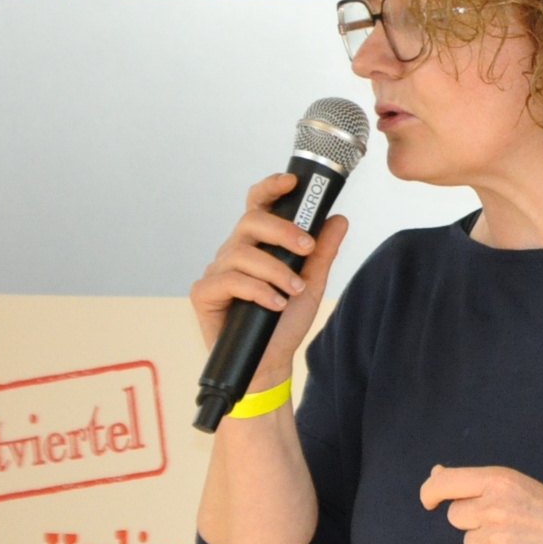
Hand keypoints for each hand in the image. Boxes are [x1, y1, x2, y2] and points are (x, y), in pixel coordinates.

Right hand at [190, 174, 347, 388]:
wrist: (269, 362)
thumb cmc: (284, 322)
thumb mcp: (312, 284)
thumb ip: (322, 252)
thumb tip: (338, 219)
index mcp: (257, 243)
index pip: (258, 205)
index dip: (271, 188)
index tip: (293, 182)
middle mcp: (235, 251)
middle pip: (250, 221)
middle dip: (282, 231)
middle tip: (307, 248)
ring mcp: (217, 270)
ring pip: (242, 253)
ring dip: (275, 270)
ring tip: (294, 289)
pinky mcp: (204, 293)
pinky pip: (229, 280)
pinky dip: (257, 290)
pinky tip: (275, 303)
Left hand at [419, 465, 542, 543]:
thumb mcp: (519, 487)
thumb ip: (477, 484)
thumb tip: (435, 473)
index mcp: (501, 480)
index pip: (445, 482)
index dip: (431, 492)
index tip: (430, 501)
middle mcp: (494, 506)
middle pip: (457, 516)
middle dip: (475, 522)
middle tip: (509, 526)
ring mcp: (494, 538)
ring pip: (466, 542)